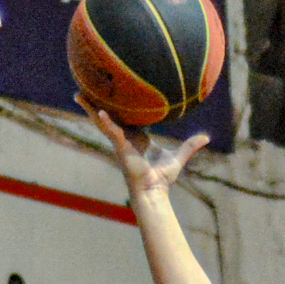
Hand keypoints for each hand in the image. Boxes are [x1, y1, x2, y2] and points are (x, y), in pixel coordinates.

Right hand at [78, 96, 209, 201]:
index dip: (116, 106)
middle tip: (82, 92)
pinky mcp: (121, 149)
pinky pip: (112, 132)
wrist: (154, 192)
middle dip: (94, 105)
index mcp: (136, 138)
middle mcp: (125, 139)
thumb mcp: (178, 158)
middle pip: (108, 117)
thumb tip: (206, 138)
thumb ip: (190, 147)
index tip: (110, 93)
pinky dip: (106, 122)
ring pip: (103, 122)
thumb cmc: (162, 178)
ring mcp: (120, 143)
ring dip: (91, 109)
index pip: (124, 118)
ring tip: (78, 96)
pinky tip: (99, 111)